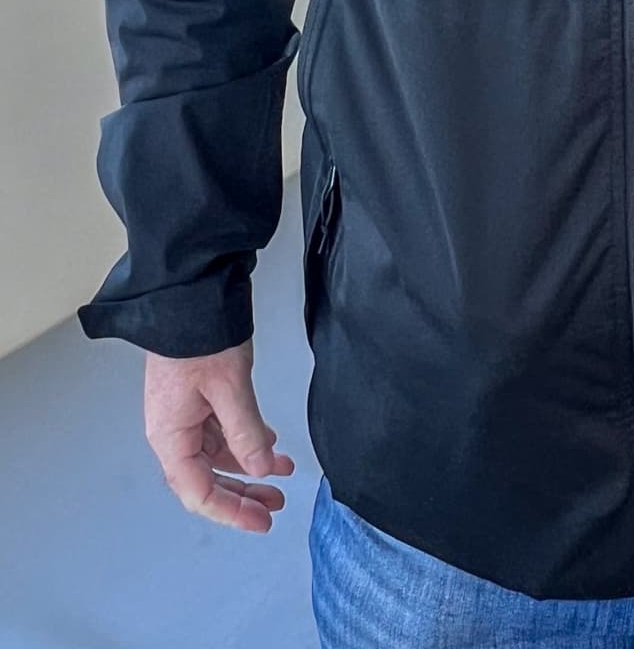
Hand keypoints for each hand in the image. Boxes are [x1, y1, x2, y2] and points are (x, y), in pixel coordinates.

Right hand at [144, 341, 294, 532]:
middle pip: (206, 477)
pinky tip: (269, 443)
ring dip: (248, 465)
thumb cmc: (200, 337)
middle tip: (275, 504)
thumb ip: (246, 433)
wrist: (190, 293)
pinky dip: (245, 439)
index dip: (231, 511)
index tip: (262, 520)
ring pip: (217, 454)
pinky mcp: (197, 396)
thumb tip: (261, 469)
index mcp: (170, 436)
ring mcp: (184, 413)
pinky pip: (221, 430)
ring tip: (282, 471)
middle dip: (242, 493)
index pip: (198, 492)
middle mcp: (173, 430)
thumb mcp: (230, 388)